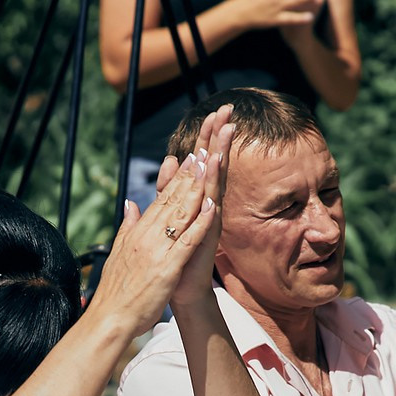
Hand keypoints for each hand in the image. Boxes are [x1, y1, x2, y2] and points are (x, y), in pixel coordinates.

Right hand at [88, 143, 219, 336]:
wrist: (109, 319)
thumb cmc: (116, 291)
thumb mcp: (121, 253)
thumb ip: (127, 227)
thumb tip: (130, 204)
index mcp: (138, 233)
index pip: (160, 200)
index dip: (176, 178)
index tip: (188, 158)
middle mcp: (147, 236)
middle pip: (171, 200)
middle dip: (188, 174)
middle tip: (203, 149)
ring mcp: (157, 251)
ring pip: (180, 214)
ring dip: (196, 189)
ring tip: (209, 166)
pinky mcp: (167, 267)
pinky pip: (186, 241)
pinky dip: (199, 223)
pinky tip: (211, 207)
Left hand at [156, 104, 233, 310]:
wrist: (181, 286)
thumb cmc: (176, 254)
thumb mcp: (168, 213)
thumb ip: (167, 187)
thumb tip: (170, 160)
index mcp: (195, 198)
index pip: (202, 161)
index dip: (208, 136)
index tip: (213, 112)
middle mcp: (207, 203)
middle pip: (214, 162)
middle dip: (219, 135)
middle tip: (227, 108)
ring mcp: (209, 216)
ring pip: (216, 177)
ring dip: (222, 153)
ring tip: (228, 128)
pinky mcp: (208, 229)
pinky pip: (212, 201)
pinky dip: (214, 183)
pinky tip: (218, 166)